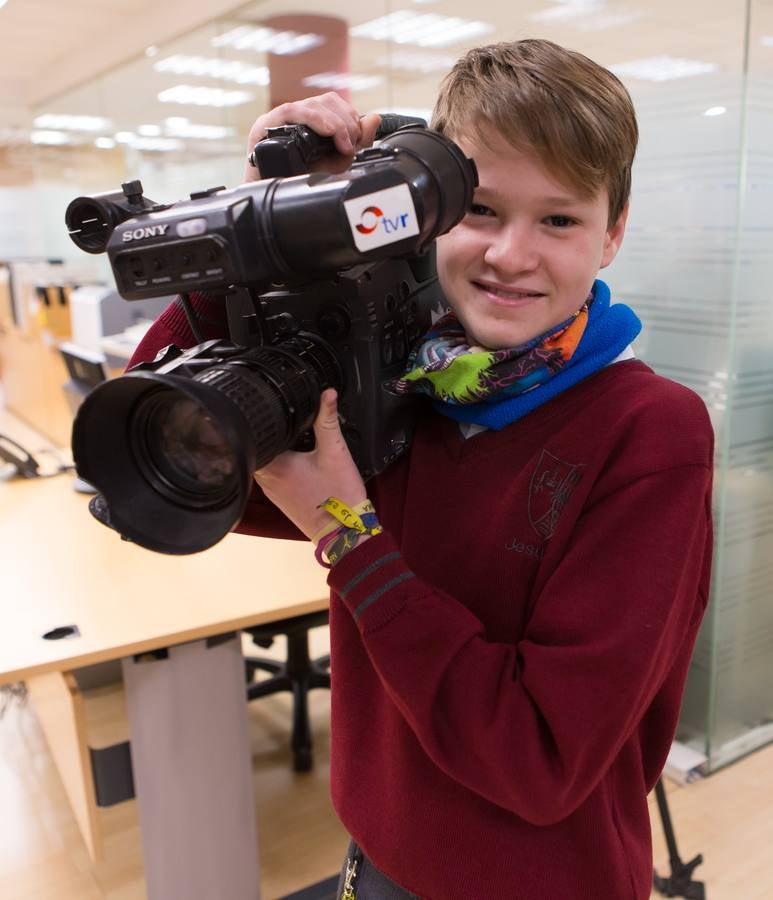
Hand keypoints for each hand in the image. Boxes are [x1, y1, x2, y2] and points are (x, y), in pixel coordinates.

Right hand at [243, 92, 381, 181]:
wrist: (272, 201)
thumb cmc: (298, 181)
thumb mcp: (336, 163)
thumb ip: (356, 142)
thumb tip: (374, 118)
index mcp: (309, 121)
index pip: (334, 104)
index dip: (350, 117)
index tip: (356, 139)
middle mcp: (294, 116)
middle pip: (326, 101)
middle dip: (345, 122)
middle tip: (349, 145)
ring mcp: (278, 120)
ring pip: (312, 105)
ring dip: (334, 123)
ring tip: (341, 145)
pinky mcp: (265, 125)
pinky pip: (291, 112)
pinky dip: (314, 119)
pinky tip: (327, 133)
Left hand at [253, 388, 367, 540]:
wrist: (343, 531)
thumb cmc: (338, 494)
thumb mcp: (335, 451)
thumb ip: (327, 420)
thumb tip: (327, 393)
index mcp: (274, 464)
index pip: (256, 436)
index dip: (262, 421)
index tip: (269, 409)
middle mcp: (266, 479)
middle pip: (259, 448)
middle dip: (270, 434)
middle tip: (283, 419)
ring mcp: (271, 491)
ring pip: (264, 461)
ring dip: (274, 450)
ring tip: (289, 436)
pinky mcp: (280, 499)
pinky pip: (272, 475)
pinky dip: (280, 464)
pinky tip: (295, 459)